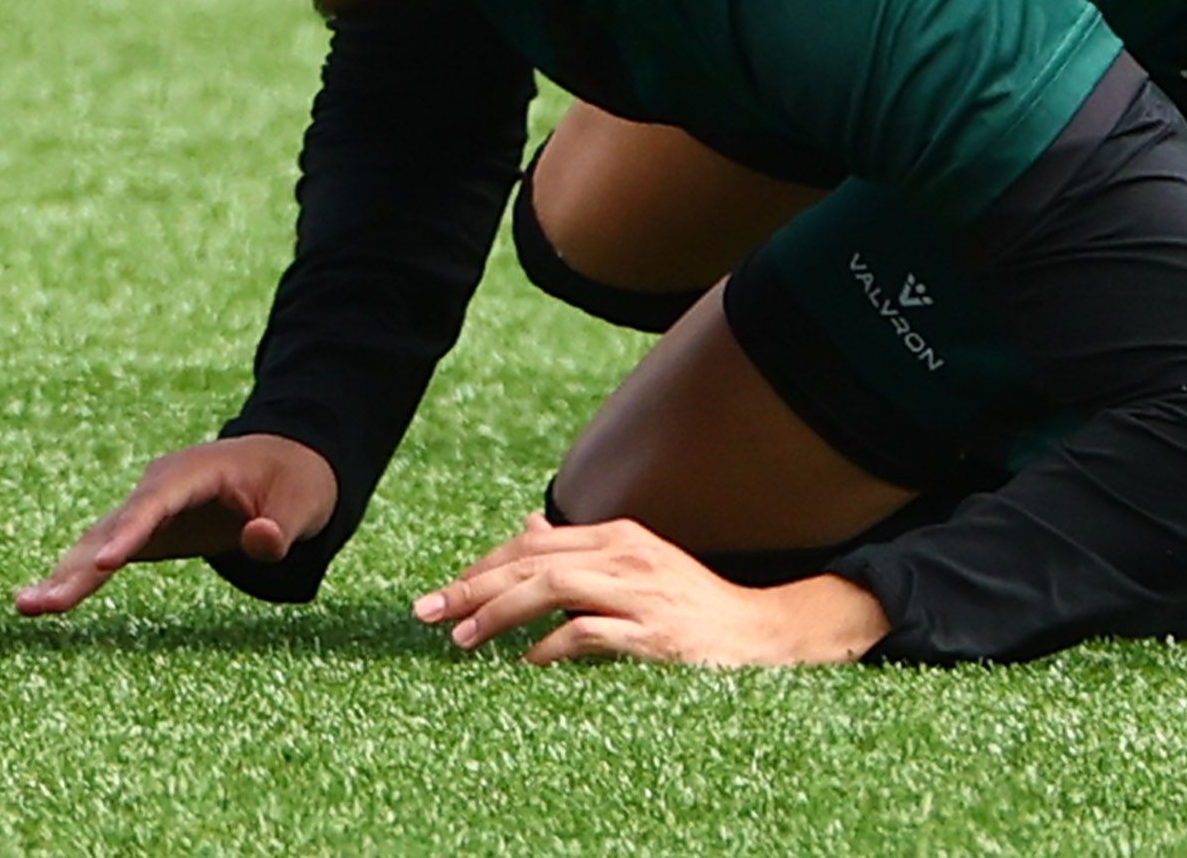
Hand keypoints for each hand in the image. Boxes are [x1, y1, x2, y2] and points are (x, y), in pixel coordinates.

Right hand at [8, 434, 338, 615]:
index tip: (103, 563)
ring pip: (97, 543)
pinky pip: (105, 554)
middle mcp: (157, 487)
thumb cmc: (294, 482)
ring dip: (63, 574)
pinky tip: (46, 601)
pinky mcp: (144, 532)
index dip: (129, 533)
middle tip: (34, 601)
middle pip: (110, 527)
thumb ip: (281, 525)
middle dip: (74, 565)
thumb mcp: (302, 503)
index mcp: (192, 472)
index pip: (155, 504)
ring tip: (25, 607)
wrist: (283, 465)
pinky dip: (77, 577)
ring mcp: (146, 509)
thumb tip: (260, 542)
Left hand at [415, 516, 886, 667]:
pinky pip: (588, 633)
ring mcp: (640, 592)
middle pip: (530, 561)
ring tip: (461, 638)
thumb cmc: (689, 602)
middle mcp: (624, 555)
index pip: (531, 543)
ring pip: (551, 589)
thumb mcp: (633, 563)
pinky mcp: (654, 633)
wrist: (760, 632)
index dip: (482, 566)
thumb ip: (579, 549)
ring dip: (498, 613)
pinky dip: (550, 646)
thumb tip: (527, 524)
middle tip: (426, 611)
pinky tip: (525, 662)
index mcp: (614, 536)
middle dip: (471, 585)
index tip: (444, 591)